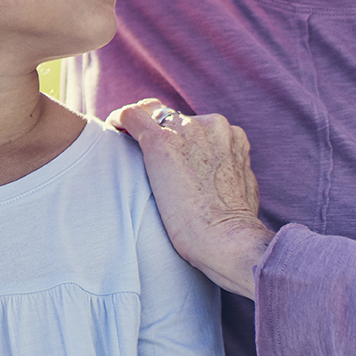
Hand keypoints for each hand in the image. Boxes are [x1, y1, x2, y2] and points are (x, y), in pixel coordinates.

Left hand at [107, 99, 273, 296]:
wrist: (226, 240)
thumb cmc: (232, 229)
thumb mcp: (243, 190)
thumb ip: (229, 172)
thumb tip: (216, 179)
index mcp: (232, 136)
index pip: (198, 126)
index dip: (180, 139)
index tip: (169, 157)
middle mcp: (212, 125)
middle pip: (175, 120)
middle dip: (162, 136)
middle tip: (148, 163)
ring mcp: (187, 130)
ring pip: (153, 116)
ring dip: (142, 132)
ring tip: (126, 151)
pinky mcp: (161, 141)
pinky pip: (131, 116)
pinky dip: (119, 120)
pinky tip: (113, 129)